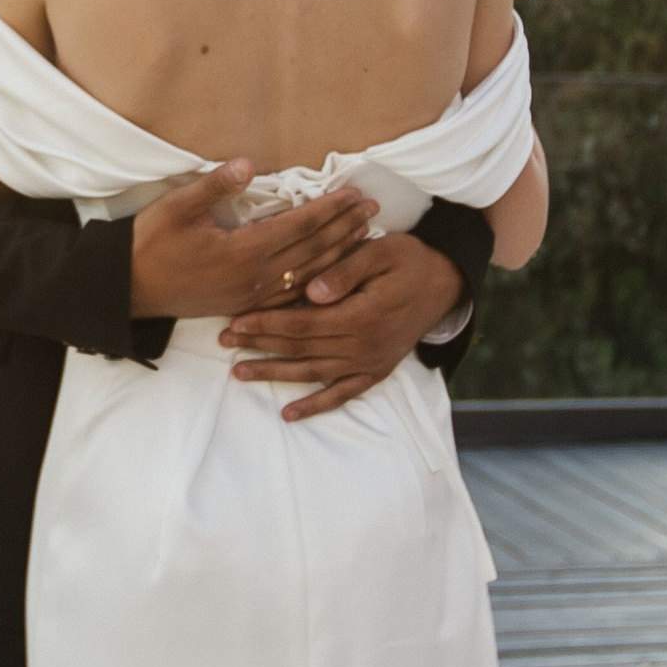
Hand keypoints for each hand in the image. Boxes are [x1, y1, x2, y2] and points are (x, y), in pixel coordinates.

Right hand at [127, 166, 377, 324]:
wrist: (127, 289)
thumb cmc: (149, 244)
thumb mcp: (177, 207)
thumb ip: (215, 185)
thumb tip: (248, 164)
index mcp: (243, 251)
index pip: (299, 225)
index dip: (330, 209)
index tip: (354, 193)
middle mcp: (255, 277)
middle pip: (312, 250)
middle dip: (345, 228)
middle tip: (373, 210)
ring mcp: (251, 295)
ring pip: (308, 274)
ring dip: (339, 254)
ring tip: (363, 236)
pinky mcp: (243, 304)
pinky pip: (292, 294)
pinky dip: (318, 279)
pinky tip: (331, 272)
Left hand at [219, 230, 467, 422]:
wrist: (443, 284)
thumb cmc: (408, 260)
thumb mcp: (381, 251)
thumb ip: (345, 271)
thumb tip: (311, 292)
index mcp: (362, 315)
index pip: (302, 323)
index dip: (266, 323)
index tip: (235, 320)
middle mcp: (364, 346)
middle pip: (301, 348)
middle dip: (259, 345)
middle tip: (223, 341)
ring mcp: (370, 363)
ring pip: (313, 373)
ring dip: (274, 374)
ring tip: (239, 373)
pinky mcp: (375, 372)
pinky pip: (342, 395)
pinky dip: (315, 406)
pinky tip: (288, 414)